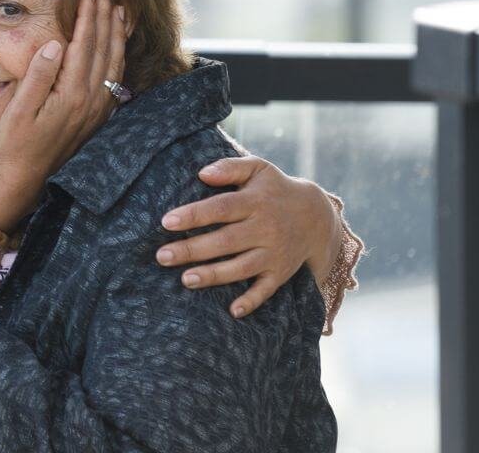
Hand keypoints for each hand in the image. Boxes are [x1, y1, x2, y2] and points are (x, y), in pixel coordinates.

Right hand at [0, 0, 128, 182]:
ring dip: (116, 32)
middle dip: (105, 15)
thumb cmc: (15, 144)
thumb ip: (37, 76)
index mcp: (71, 94)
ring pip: (114, 61)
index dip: (88, 15)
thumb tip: (55, 44)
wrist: (28, 179)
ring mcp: (98, 109)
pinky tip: (117, 44)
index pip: (84, 44)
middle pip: (103, 48)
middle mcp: (90, 100)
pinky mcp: (98, 116)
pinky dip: (119, 55)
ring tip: (118, 8)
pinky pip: (116, 77)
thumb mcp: (18, 110)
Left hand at [155, 156, 341, 318]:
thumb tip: (202, 173)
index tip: (166, 222)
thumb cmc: (274, 189)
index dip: (194, 215)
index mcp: (255, 202)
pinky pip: (266, 290)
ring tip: (185, 279)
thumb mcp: (258, 168)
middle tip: (162, 256)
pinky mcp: (280, 273)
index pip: (221, 208)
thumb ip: (230, 167)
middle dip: (193, 250)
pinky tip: (232, 311)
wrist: (316, 216)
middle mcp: (265, 229)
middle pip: (225, 241)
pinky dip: (252, 301)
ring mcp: (274, 253)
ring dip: (214, 275)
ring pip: (241, 267)